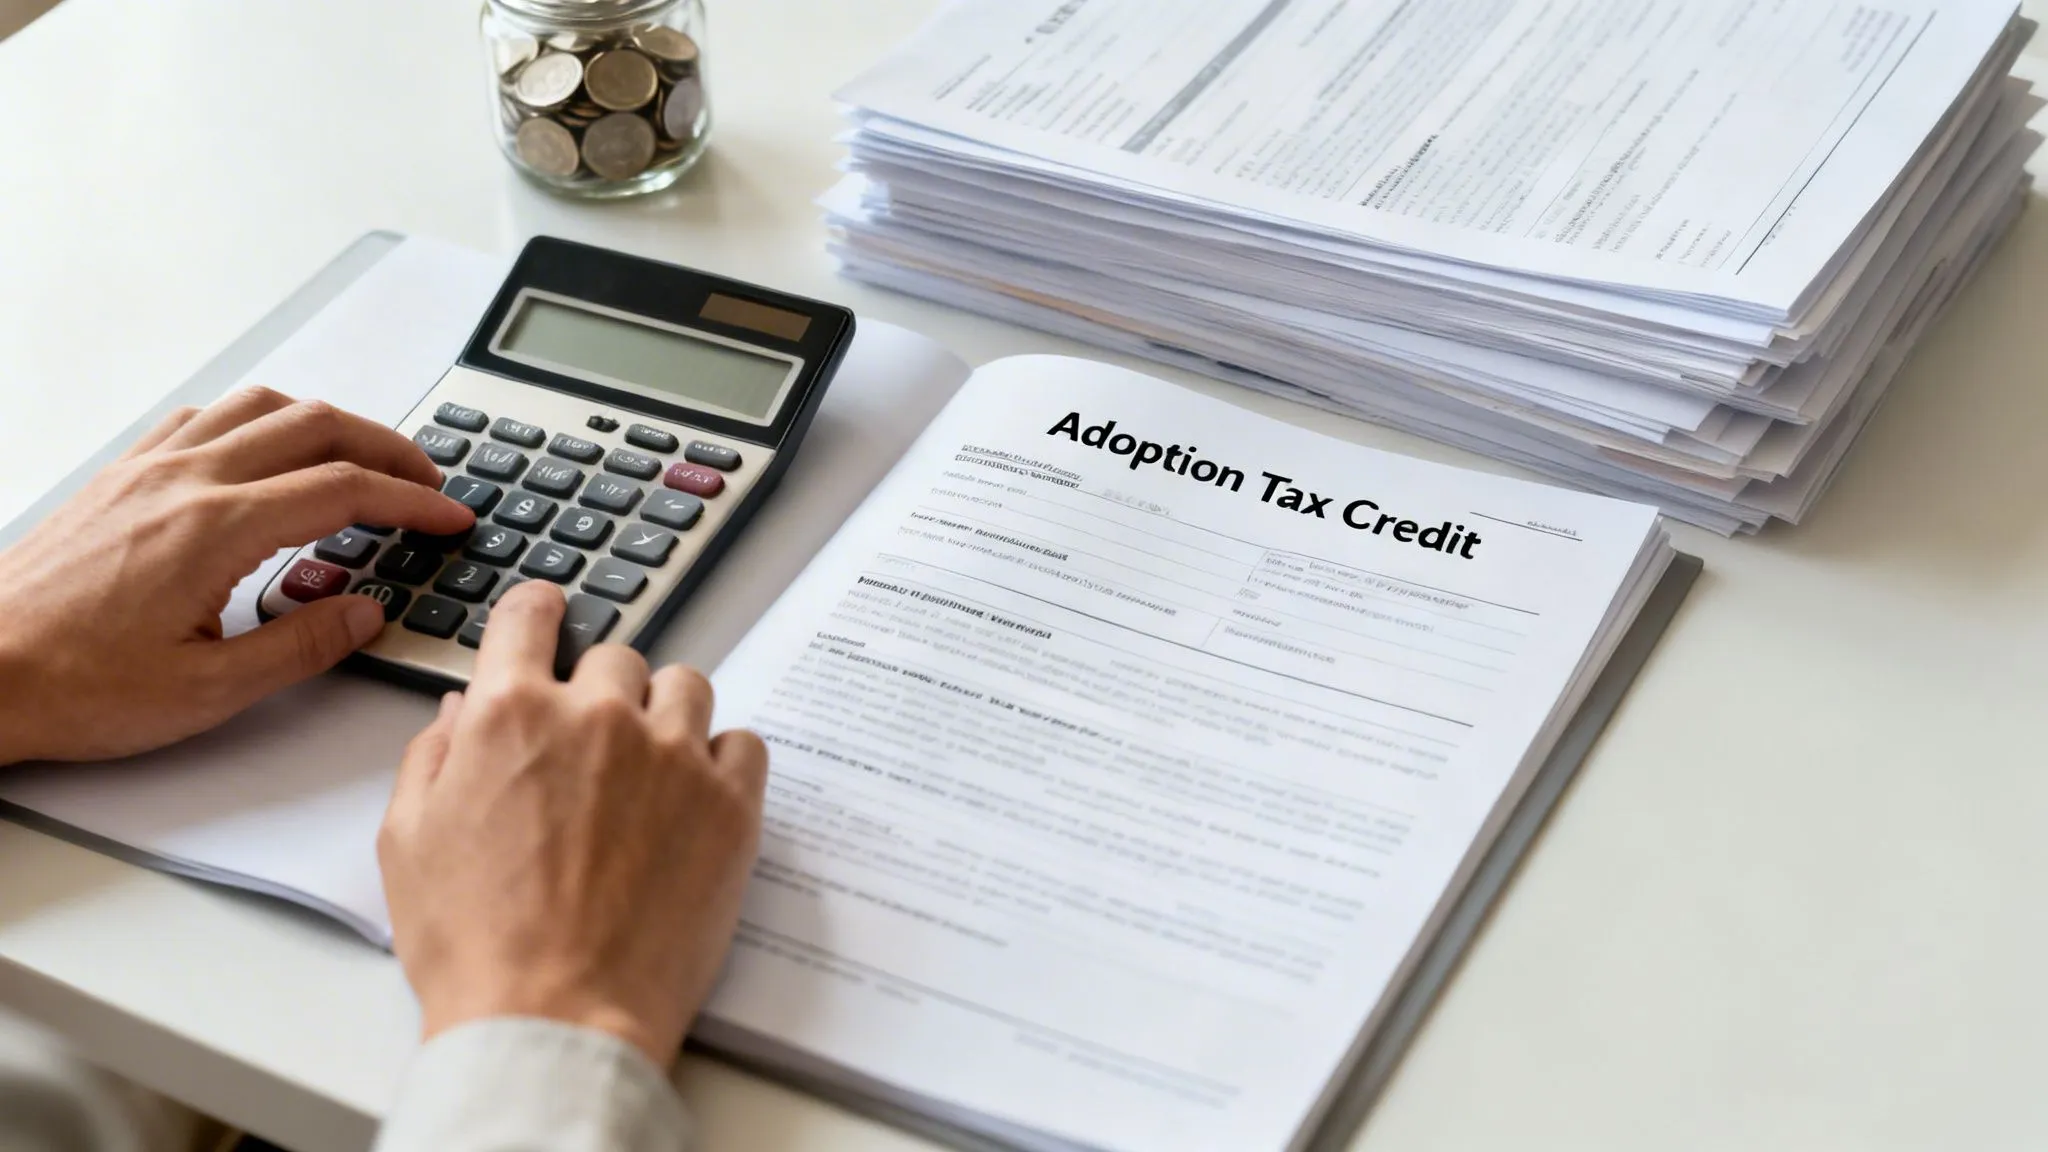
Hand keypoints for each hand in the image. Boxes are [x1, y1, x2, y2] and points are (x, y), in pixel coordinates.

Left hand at [0, 388, 473, 765]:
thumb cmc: (72, 686)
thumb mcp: (207, 692)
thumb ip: (301, 647)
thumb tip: (363, 614)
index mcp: (215, 529)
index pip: (344, 490)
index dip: (412, 499)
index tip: (448, 514)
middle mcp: (183, 482)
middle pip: (313, 426)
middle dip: (386, 447)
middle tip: (426, 479)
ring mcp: (147, 471)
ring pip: (259, 406)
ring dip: (325, 422)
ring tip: (361, 457)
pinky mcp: (119, 478)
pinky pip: (202, 417)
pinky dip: (256, 421)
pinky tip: (268, 452)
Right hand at [378, 582, 767, 1066]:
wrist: (555, 1020)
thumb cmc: (475, 946)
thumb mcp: (408, 843)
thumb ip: (433, 758)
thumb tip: (459, 712)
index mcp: (510, 713)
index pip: (531, 615)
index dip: (538, 615)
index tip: (548, 621)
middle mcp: (598, 717)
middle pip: (616, 659)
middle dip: (601, 695)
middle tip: (591, 753)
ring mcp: (673, 757)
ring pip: (685, 688)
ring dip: (666, 717)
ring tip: (649, 775)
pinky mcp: (732, 805)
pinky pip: (744, 744)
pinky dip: (723, 763)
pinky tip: (696, 801)